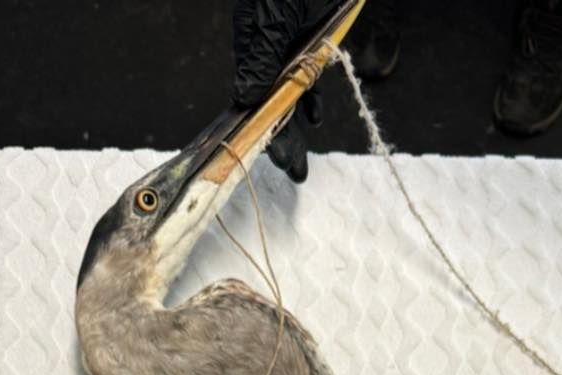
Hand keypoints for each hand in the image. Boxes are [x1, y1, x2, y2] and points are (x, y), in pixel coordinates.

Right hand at [232, 0, 342, 181]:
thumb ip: (261, 54)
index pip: (251, 98)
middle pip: (273, 103)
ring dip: (297, 127)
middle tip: (294, 172)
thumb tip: (245, 97)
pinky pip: (309, 76)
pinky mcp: (314, 40)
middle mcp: (270, 48)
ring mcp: (293, 45)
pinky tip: (316, 117)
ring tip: (300, 160)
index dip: (260, 130)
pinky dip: (311, 98)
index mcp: (254, 43)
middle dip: (282, 139)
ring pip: (292, 96)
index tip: (270, 158)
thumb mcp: (272, 14)